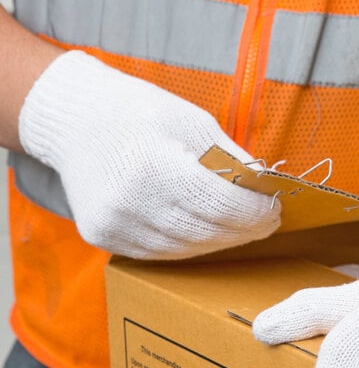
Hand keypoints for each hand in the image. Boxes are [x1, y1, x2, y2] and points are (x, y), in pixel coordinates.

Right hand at [18, 51, 279, 258]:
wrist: (75, 121)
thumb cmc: (138, 113)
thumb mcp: (192, 122)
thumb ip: (230, 159)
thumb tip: (263, 188)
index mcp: (156, 165)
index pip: (221, 204)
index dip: (255, 212)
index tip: (274, 209)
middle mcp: (131, 202)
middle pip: (207, 232)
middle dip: (244, 230)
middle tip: (266, 222)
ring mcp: (114, 225)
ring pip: (186, 249)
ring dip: (220, 241)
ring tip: (240, 228)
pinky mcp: (103, 238)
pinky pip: (160, 253)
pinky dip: (190, 246)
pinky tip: (205, 232)